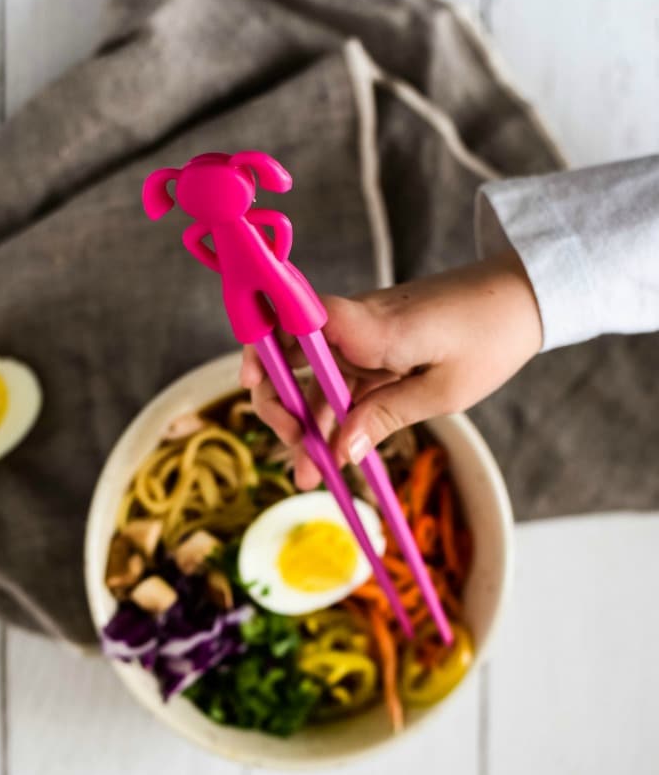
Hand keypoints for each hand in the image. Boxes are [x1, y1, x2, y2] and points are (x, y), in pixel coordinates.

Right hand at [240, 249, 542, 488]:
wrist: (522, 298)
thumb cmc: (489, 336)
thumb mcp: (442, 391)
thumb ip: (386, 416)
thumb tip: (340, 451)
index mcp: (369, 326)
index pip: (292, 320)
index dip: (260, 345)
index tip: (250, 382)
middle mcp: (354, 325)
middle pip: (287, 355)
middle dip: (279, 404)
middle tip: (296, 449)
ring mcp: (361, 337)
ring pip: (312, 379)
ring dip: (304, 424)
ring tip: (309, 476)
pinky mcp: (373, 349)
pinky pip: (339, 382)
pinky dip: (331, 416)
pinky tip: (331, 453)